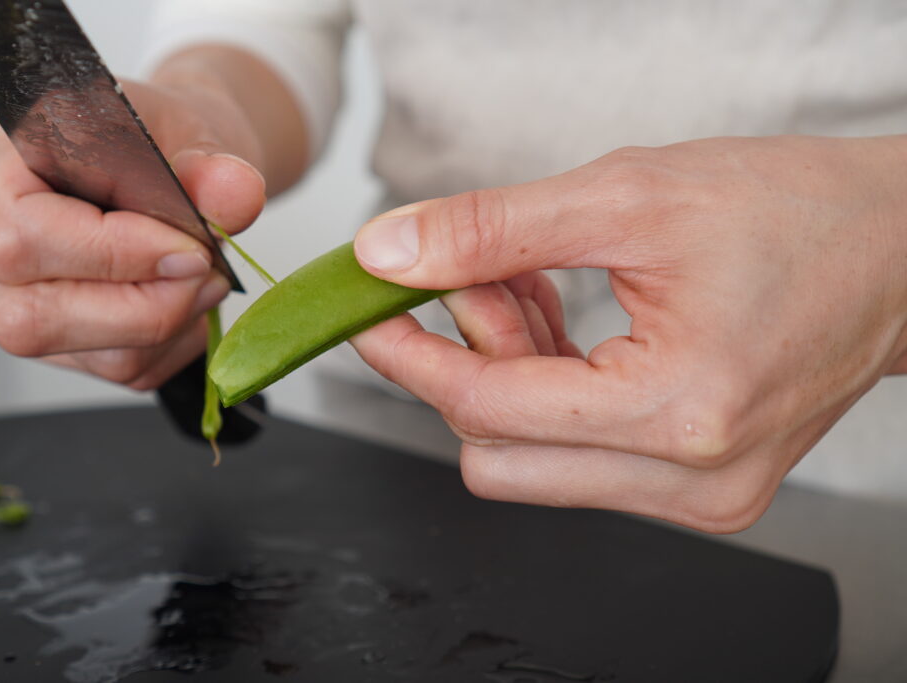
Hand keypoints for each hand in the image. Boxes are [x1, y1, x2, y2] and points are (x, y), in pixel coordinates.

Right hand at [0, 43, 305, 389]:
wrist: (179, 164)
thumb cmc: (166, 140)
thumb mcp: (196, 130)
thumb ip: (213, 167)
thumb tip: (236, 193)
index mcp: (7, 159)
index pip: (25, 233)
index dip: (114, 253)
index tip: (189, 247)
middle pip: (36, 316)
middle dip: (146, 307)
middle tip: (208, 271)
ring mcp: (16, 294)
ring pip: (88, 355)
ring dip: (171, 326)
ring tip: (208, 278)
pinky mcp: (60, 338)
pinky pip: (122, 367)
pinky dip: (175, 344)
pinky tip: (189, 300)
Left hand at [350, 135, 906, 531]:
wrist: (899, 250)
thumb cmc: (795, 213)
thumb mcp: (629, 196)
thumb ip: (494, 229)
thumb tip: (389, 253)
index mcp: (682, 411)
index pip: (491, 408)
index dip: (412, 358)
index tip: (368, 316)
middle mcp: (694, 480)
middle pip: (498, 453)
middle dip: (465, 365)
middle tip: (476, 282)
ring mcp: (702, 496)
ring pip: (532, 460)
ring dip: (507, 375)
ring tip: (531, 284)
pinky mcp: (702, 490)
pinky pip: (578, 458)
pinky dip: (548, 391)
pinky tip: (559, 318)